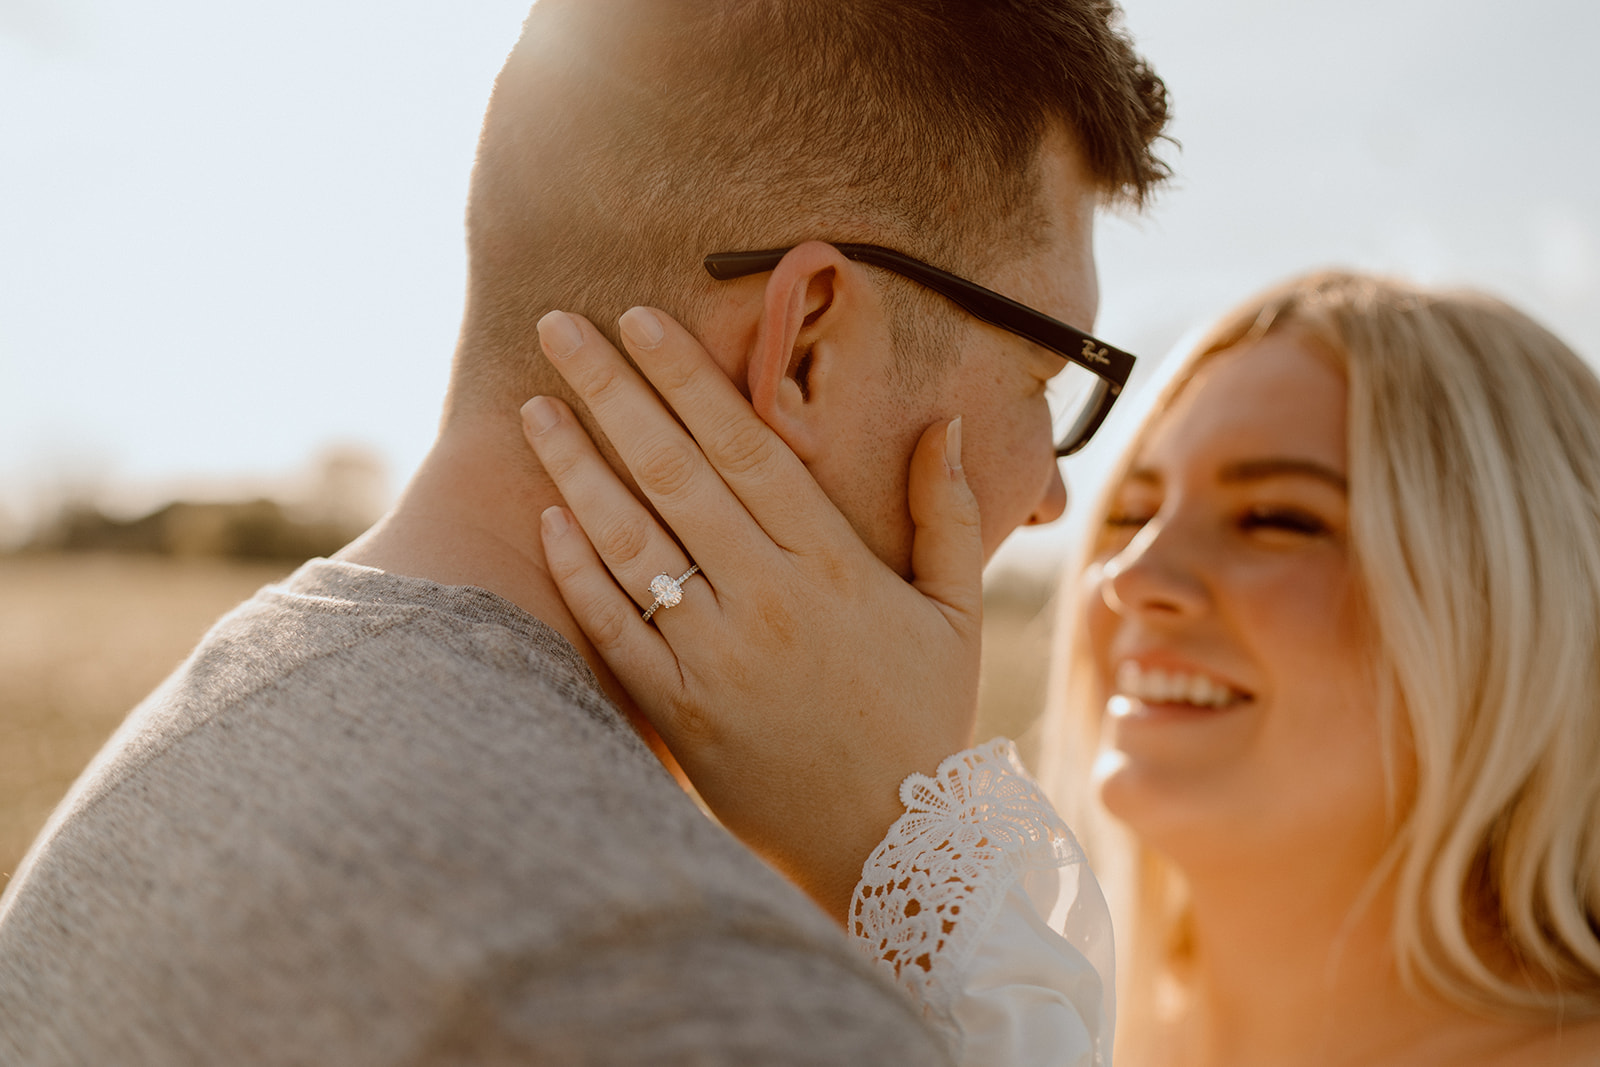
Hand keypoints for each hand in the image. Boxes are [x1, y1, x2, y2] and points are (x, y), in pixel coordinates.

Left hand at [520, 306, 983, 921]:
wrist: (890, 850)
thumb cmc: (924, 721)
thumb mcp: (955, 614)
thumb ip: (945, 514)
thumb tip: (945, 422)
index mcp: (832, 563)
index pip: (745, 445)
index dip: (688, 376)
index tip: (639, 319)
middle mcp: (767, 598)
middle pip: (673, 472)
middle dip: (611, 391)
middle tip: (558, 327)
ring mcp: (715, 656)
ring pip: (631, 540)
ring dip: (576, 468)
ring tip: (534, 408)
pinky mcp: (678, 711)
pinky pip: (616, 627)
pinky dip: (578, 571)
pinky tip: (547, 517)